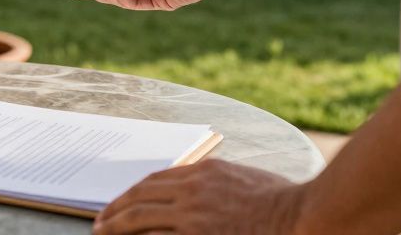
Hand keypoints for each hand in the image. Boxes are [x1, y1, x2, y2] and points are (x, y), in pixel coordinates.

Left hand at [93, 159, 305, 234]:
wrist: (300, 217)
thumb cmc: (282, 201)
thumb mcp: (243, 178)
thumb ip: (216, 182)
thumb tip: (197, 188)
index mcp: (204, 172)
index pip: (155, 179)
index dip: (133, 192)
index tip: (120, 201)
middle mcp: (192, 190)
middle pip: (141, 197)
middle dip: (115, 209)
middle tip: (99, 221)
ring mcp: (193, 216)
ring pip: (141, 219)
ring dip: (117, 227)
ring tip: (102, 233)